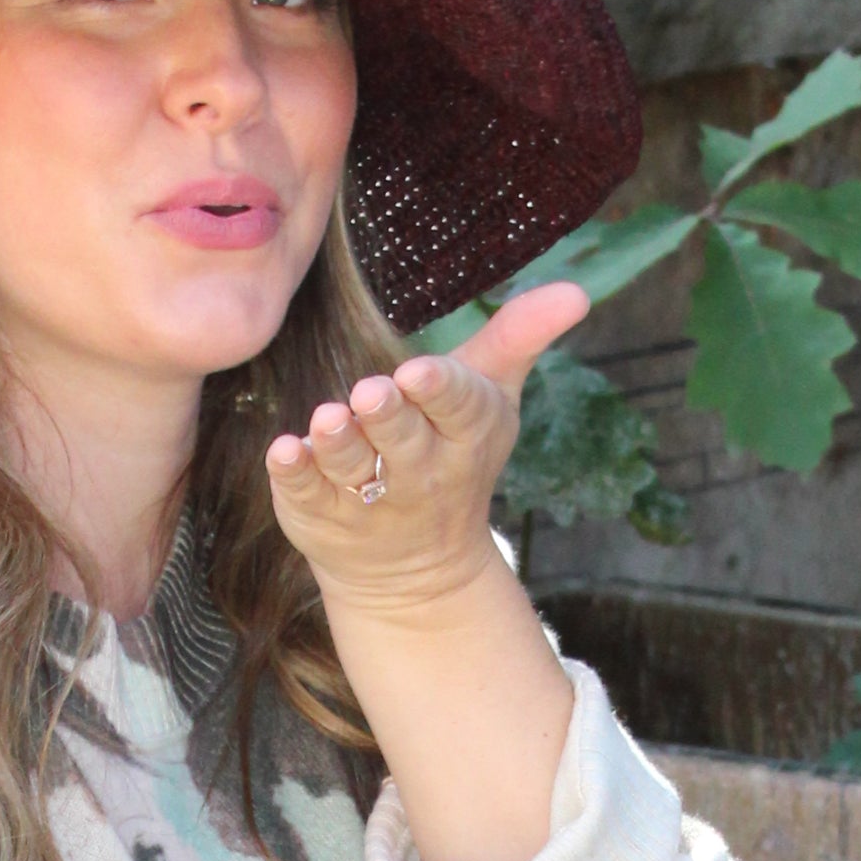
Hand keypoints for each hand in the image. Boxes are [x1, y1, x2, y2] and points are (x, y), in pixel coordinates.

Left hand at [263, 278, 587, 627]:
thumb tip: (577, 291)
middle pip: (404, 441)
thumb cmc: (453, 453)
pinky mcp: (321, 517)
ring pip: (353, 470)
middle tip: (370, 392)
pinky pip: (306, 497)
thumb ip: (520, 338)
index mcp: (466, 436)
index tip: (418, 372)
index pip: (459, 409)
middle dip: (389, 416)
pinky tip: (283, 451)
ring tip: (328, 418)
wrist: (418, 569)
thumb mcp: (492, 398)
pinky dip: (295, 476)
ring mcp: (369, 500)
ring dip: (339, 444)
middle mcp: (420, 472)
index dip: (440, 390)